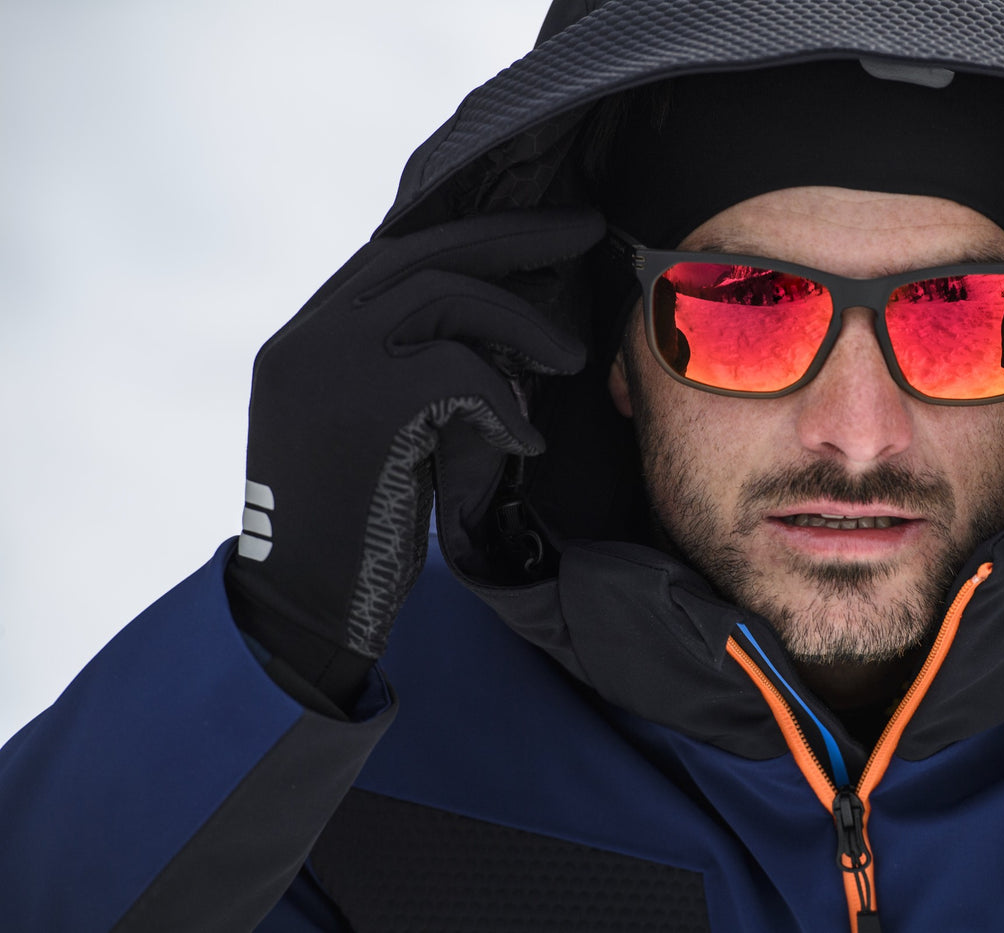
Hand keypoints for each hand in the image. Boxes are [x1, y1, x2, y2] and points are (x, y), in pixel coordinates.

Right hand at [225, 209, 603, 702]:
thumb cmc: (354, 528)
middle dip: (517, 235)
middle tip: (587, 226)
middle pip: (427, 252)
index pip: (399, 255)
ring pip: (448, 296)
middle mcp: (311, 336)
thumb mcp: (374, 429)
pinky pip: (461, 371)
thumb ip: (407, 370)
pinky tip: (527, 438)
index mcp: (310, 336)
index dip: (476, 235)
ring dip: (524, 322)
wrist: (304, 607)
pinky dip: (507, 401)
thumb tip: (497, 333)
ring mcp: (330, 363)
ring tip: (573, 358)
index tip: (540, 228)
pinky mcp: (366, 406)